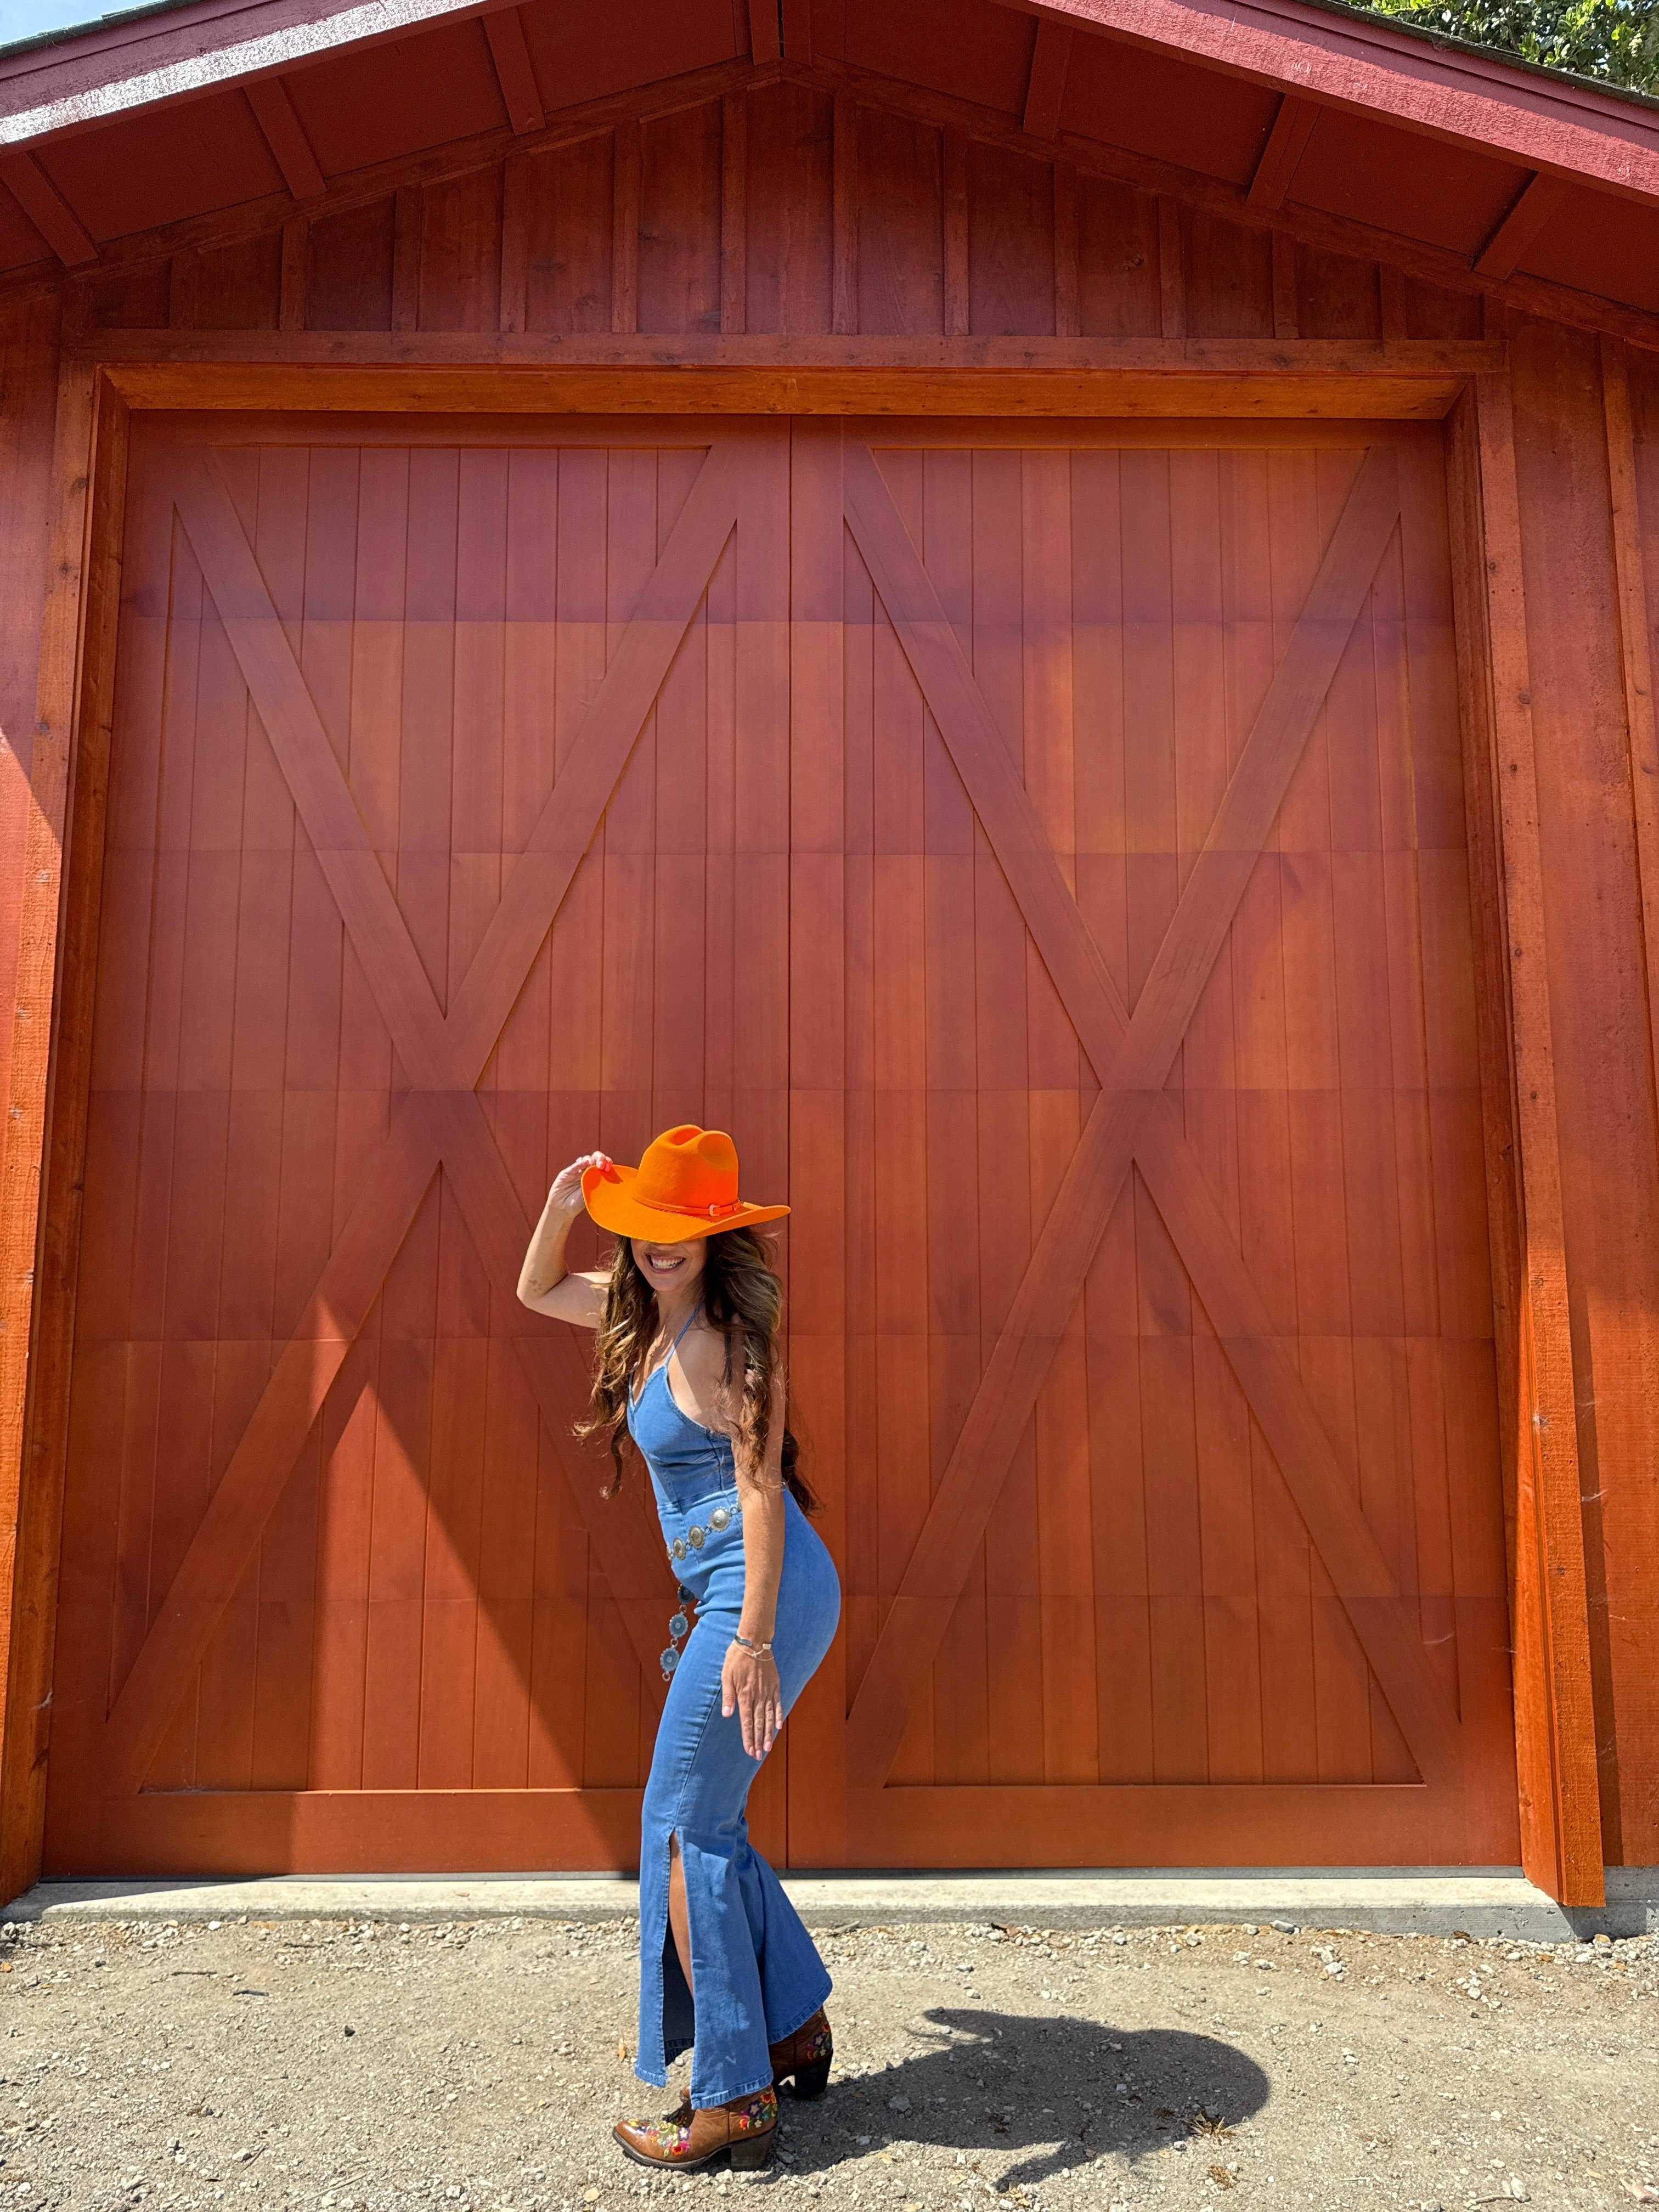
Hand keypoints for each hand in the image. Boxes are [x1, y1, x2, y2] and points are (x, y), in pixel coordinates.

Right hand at [548, 1150, 610, 1219]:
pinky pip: (574, 1166)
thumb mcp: (592, 1196)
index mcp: (595, 1176)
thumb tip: (610, 1180)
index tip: (608, 1169)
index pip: (604, 1165)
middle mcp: (587, 1172)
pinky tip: (584, 1163)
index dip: (607, 1163)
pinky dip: (580, 1164)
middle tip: (602, 1166)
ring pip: (586, 1159)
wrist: (562, 1209)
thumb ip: (599, 1187)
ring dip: (591, 1160)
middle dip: (600, 1158)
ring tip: (595, 1166)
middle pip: (595, 1159)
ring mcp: (577, 1171)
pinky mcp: (567, 1173)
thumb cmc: (578, 1204)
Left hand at [722, 1642, 782, 1760]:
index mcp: (744, 1694)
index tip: (749, 1751)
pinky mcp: (775, 1684)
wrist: (754, 1641)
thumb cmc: (736, 1658)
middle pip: (758, 1722)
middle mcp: (757, 1695)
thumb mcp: (726, 1675)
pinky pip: (777, 1703)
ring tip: (768, 1747)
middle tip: (758, 1755)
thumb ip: (728, 1696)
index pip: (747, 1721)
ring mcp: (768, 1690)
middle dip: (758, 1740)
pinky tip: (778, 1727)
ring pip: (768, 1716)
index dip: (748, 1737)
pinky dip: (778, 1715)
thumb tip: (727, 1714)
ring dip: (768, 1733)